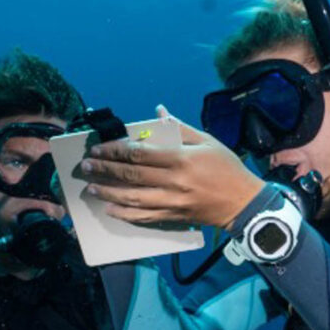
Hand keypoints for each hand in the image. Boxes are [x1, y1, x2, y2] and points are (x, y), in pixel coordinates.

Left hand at [80, 105, 264, 230]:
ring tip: (91, 186)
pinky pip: (143, 216)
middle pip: (131, 174)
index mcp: (181, 158)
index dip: (115, 150)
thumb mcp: (207, 141)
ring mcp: (172, 202)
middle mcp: (173, 181)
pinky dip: (124, 213)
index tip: (99, 149)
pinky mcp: (173, 217)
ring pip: (132, 197)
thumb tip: (159, 112)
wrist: (243, 202)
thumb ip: (180, 128)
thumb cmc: (226, 167)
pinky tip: (110, 208)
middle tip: (86, 166)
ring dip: (109, 191)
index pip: (139, 153)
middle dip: (105, 169)